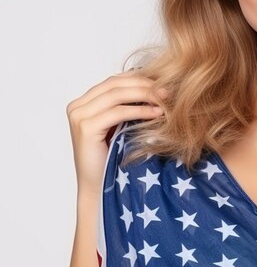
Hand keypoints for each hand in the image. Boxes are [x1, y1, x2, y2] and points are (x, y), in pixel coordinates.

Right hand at [66, 70, 167, 197]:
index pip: (115, 80)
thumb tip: (159, 87)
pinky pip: (118, 112)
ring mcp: (79, 116)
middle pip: (116, 84)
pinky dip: (140, 110)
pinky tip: (156, 113)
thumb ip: (130, 106)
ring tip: (166, 100)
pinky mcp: (85, 128)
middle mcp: (78, 106)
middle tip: (168, 90)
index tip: (165, 82)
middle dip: (145, 84)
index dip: (140, 78)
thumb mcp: (123, 126)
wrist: (101, 188)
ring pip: (117, 94)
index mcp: (85, 102)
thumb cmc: (115, 158)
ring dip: (145, 95)